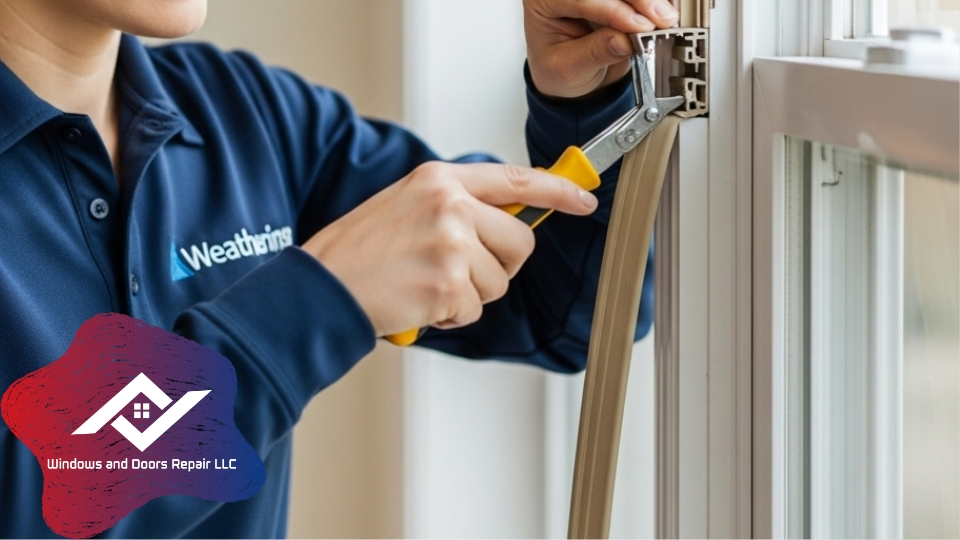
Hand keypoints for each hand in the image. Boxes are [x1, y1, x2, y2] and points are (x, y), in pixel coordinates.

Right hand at [302, 162, 598, 335]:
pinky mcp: (448, 281)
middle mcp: (450, 204)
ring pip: (499, 282)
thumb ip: (457, 206)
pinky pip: (474, 309)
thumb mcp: (406, 205)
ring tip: (424, 283)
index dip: (557, 189)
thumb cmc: (359, 253)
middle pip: (520, 242)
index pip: (515, 179)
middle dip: (500, 265)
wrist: (320, 286)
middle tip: (457, 271)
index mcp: (440, 180)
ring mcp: (451, 242)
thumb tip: (506, 222)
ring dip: (467, 294)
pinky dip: (450, 315)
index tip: (583, 198)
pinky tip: (418, 301)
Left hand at [524, 0, 679, 97]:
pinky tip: (667, 11)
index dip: (613, 11)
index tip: (639, 27)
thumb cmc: (558, 70)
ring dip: (650, 1)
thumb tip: (625, 40)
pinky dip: (656, 1)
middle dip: (639, 1)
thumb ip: (595, 53)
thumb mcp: (568, 69)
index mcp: (544, 1)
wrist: (570, 77)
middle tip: (661, 21)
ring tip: (667, 20)